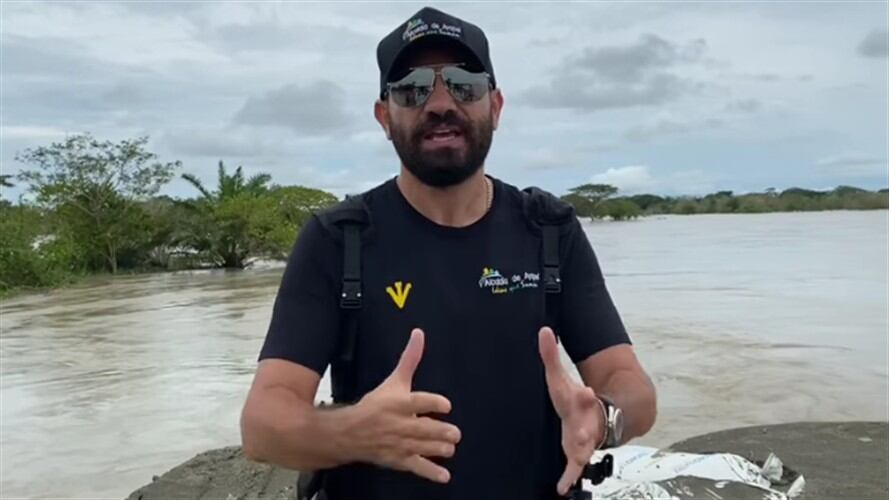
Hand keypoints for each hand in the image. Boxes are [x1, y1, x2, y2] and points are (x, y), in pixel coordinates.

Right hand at [349, 328, 461, 482]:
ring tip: (450, 447)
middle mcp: (399, 423)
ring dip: (438, 449)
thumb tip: (419, 334)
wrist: (349, 432)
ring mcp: (399, 443)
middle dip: (440, 431)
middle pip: (422, 428)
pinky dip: (431, 472)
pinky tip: (444, 475)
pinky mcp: (399, 459)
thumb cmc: (375, 405)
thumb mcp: (393, 380)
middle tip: (455, 432)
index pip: (417, 401)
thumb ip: (410, 359)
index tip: (446, 405)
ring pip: (421, 446)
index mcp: (398, 403)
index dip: (432, 403)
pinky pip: (416, 466)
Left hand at [538, 327, 605, 495]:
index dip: (586, 395)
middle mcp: (585, 421)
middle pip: (587, 426)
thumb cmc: (572, 396)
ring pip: (584, 449)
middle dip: (587, 429)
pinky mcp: (577, 454)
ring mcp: (584, 440)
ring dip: (580, 455)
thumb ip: (550, 355)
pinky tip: (562, 489)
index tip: (588, 391)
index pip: (583, 397)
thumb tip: (543, 330)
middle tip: (586, 433)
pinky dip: (569, 478)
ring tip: (577, 462)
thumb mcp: (559, 376)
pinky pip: (574, 469)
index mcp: (579, 401)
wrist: (595, 417)